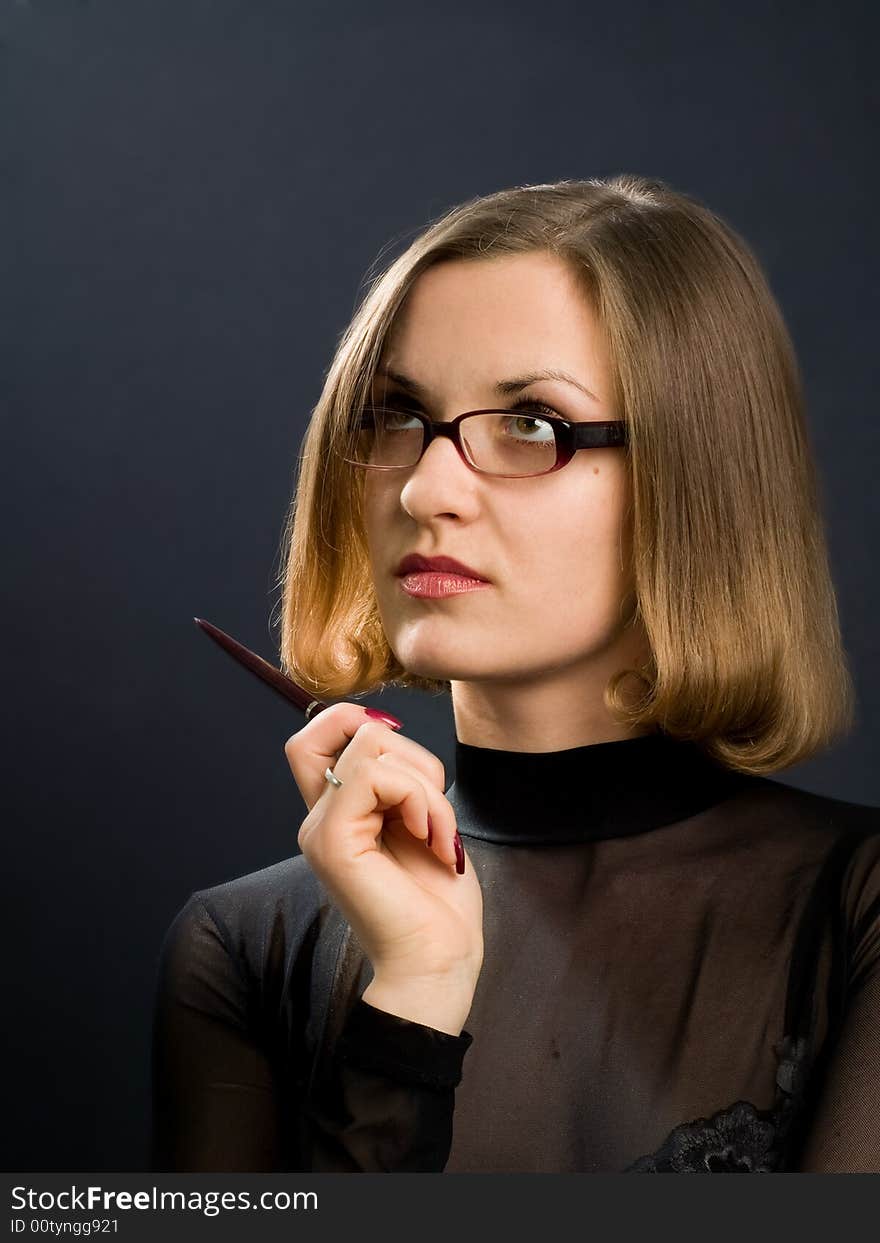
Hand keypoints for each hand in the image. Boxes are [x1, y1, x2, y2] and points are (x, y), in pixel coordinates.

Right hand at [284, 705, 483, 1009]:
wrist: (438, 965)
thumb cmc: (438, 904)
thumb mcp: (423, 822)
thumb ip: (399, 781)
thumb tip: (384, 725)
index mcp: (338, 815)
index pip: (315, 737)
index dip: (354, 720)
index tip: (407, 759)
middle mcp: (319, 819)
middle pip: (353, 730)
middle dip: (416, 758)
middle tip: (434, 815)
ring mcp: (321, 830)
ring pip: (371, 747)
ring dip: (427, 787)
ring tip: (439, 836)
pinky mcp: (333, 842)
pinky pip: (376, 777)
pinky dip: (421, 800)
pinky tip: (433, 840)